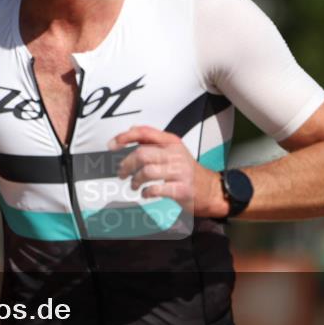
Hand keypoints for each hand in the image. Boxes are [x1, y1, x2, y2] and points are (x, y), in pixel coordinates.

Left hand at [110, 125, 228, 217]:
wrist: (211, 189)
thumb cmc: (187, 170)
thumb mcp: (173, 150)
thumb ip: (153, 141)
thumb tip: (130, 131)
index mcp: (172, 142)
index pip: (145, 133)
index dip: (125, 137)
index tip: (112, 145)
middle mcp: (175, 154)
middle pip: (142, 154)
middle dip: (126, 164)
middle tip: (121, 173)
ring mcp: (179, 171)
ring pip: (147, 171)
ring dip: (135, 180)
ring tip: (134, 185)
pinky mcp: (181, 189)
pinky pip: (157, 189)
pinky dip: (146, 192)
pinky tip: (145, 193)